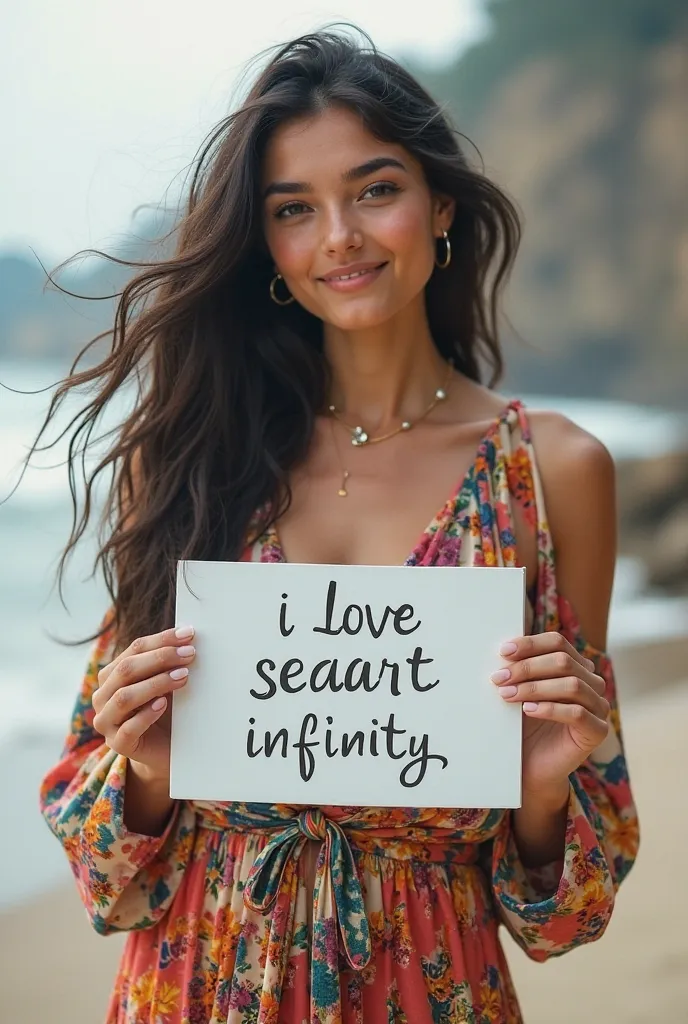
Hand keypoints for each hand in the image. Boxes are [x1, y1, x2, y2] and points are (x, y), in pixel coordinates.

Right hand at [92, 625, 195, 782]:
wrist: (165, 750)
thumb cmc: (166, 711)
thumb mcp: (166, 683)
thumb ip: (169, 663)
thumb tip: (188, 637)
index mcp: (112, 675)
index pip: (134, 649)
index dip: (162, 639)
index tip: (188, 634)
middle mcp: (103, 696)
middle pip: (127, 670)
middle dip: (160, 658)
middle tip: (189, 655)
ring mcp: (107, 722)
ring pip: (125, 697)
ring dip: (156, 683)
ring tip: (183, 677)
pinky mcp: (118, 744)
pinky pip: (129, 728)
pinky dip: (146, 714)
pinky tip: (163, 705)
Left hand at [492, 632, 609, 805]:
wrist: (531, 765)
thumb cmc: (524, 725)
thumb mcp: (520, 691)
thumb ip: (519, 669)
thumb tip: (504, 650)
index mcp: (576, 666)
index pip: (558, 642)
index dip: (530, 644)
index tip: (503, 652)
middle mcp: (592, 683)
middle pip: (564, 661)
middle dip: (527, 667)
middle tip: (499, 678)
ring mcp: (598, 707)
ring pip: (572, 685)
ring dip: (535, 687)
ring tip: (507, 695)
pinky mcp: (597, 731)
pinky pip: (577, 713)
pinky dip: (550, 708)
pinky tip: (528, 710)